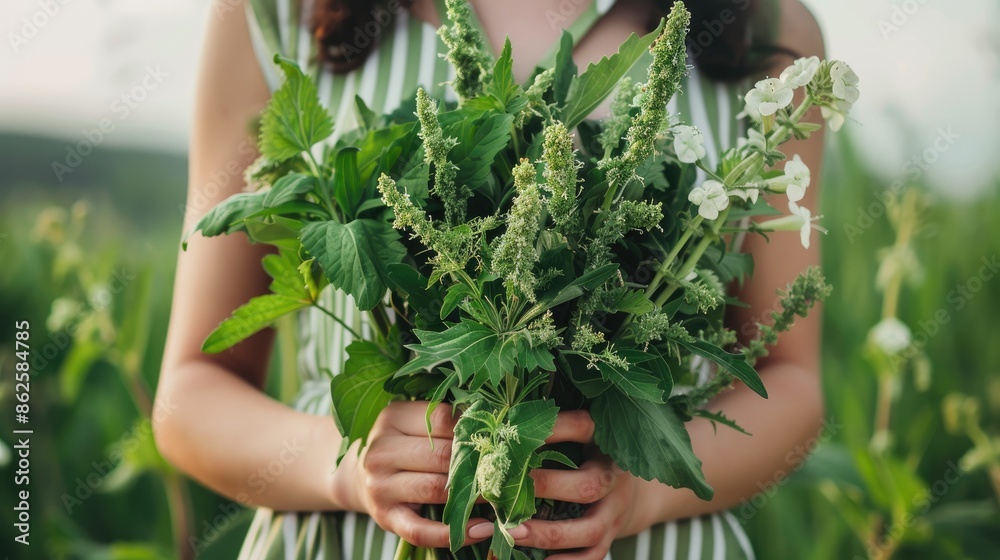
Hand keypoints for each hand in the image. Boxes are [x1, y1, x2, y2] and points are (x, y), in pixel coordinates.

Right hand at [333, 401, 491, 547]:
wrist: (358, 474)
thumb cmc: (399, 442)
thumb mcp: (413, 420)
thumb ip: (445, 418)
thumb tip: (496, 420)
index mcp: (392, 417)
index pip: (442, 418)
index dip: (475, 427)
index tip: (502, 434)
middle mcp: (381, 451)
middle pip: (442, 455)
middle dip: (480, 462)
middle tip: (511, 467)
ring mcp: (381, 487)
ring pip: (436, 489)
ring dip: (474, 495)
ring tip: (503, 496)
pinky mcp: (386, 517)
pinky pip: (421, 530)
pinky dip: (452, 533)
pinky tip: (481, 529)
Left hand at [511, 411, 647, 559]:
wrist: (628, 488)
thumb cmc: (585, 457)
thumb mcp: (576, 438)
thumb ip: (545, 437)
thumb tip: (493, 437)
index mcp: (601, 441)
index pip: (582, 427)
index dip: (553, 428)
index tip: (515, 432)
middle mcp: (612, 475)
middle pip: (589, 484)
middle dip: (546, 487)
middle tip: (506, 491)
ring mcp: (615, 509)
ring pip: (590, 528)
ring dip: (549, 533)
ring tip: (513, 533)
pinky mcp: (612, 535)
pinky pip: (594, 554)